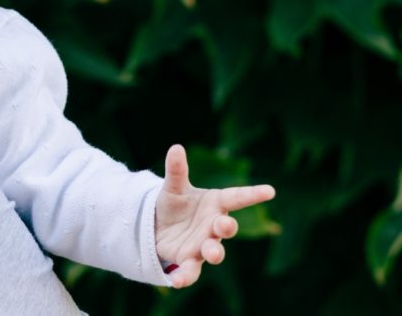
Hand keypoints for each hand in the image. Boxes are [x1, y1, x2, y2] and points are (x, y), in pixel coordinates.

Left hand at [154, 144, 274, 287]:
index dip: (252, 194)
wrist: (158, 226)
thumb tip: (175, 146)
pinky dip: (185, 277)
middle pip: (226, 227)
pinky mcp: (188, 259)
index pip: (236, 197)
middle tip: (224, 224)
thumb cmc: (174, 204)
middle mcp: (213, 225)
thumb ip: (176, 170)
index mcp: (214, 203)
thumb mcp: (173, 187)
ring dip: (215, 252)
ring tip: (212, 252)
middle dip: (227, 227)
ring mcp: (203, 244)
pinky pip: (190, 271)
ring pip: (214, 250)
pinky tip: (175, 281)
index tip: (270, 190)